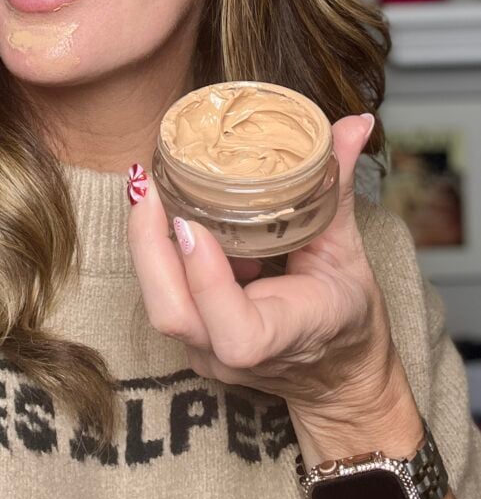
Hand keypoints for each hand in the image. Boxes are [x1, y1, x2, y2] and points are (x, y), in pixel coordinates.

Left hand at [127, 115, 403, 422]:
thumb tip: (355, 122)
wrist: (338, 376)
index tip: (192, 223)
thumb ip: (337, 186)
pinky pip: (164, 298)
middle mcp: (236, 356)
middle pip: (172, 314)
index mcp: (287, 336)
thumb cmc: (347, 317)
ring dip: (145, 245)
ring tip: (144, 189)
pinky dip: (156, 254)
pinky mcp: (193, 341)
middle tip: (145, 185)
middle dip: (148, 246)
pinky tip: (155, 210)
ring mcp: (208, 353)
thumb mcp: (349, 250)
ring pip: (159, 306)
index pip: (236, 332)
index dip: (208, 280)